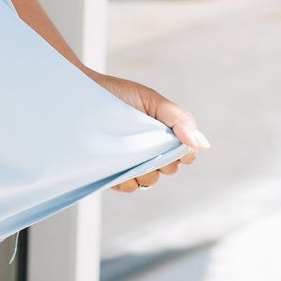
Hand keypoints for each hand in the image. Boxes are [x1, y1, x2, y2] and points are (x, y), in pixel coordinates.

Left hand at [87, 72, 209, 191]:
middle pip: (171, 169)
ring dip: (144, 171)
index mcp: (163, 133)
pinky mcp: (112, 171)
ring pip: (150, 180)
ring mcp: (131, 162)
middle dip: (162, 161)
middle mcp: (150, 149)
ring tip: (128, 154)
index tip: (169, 142)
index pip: (186, 153)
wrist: (78, 95)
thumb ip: (178, 118)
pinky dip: (126, 180)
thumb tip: (202, 144)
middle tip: (145, 144)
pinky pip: (129, 186)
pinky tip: (116, 165)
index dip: (183, 152)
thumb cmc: (114, 93)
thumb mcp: (150, 100)